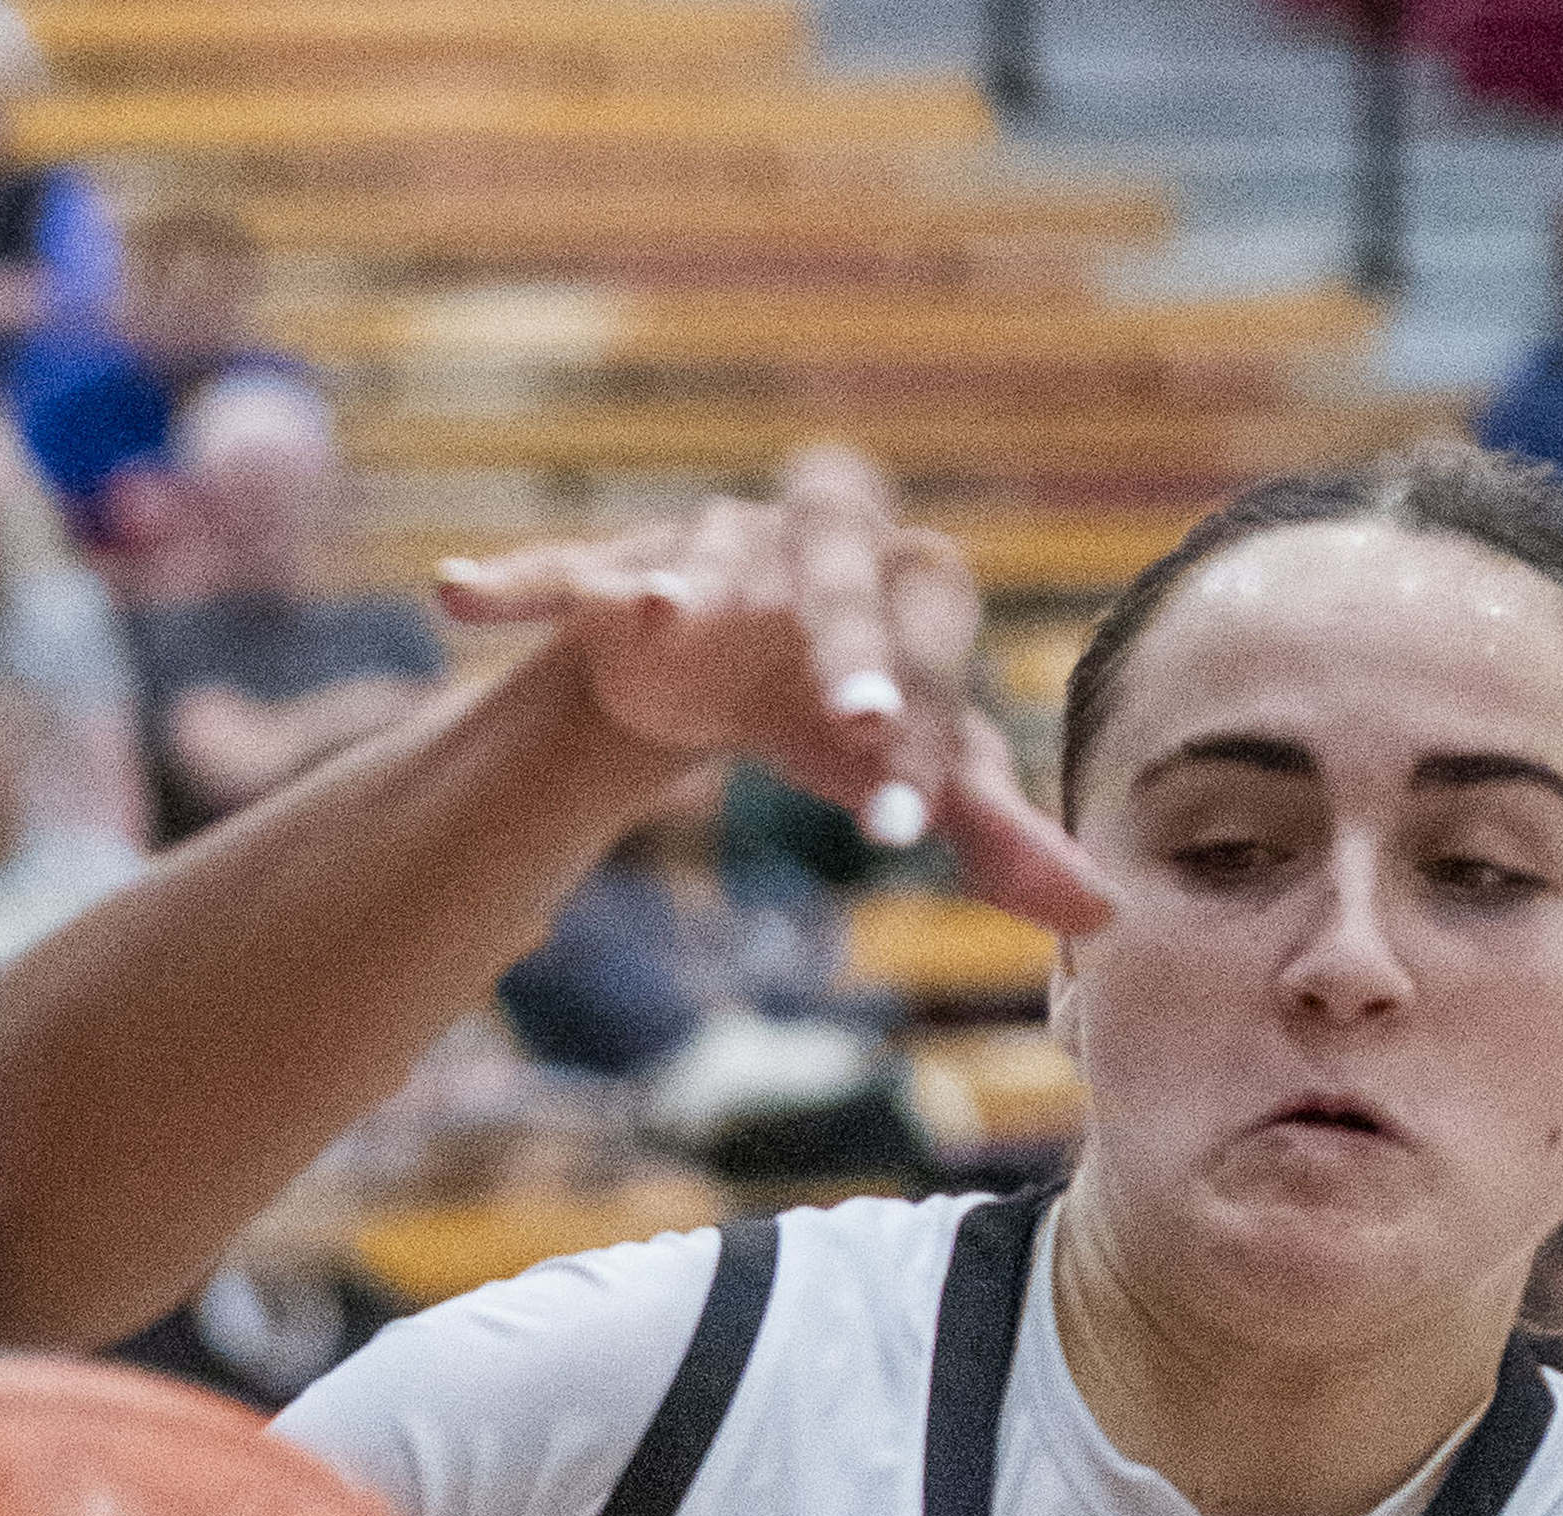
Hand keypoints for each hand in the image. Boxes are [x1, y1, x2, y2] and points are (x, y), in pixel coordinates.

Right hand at [436, 447, 1111, 936]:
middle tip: (859, 722)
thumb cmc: (844, 707)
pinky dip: (519, 580)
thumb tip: (1105, 920)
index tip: (901, 838)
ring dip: (679, 579)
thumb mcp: (917, 769)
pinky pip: (566, 567)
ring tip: (655, 609)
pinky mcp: (619, 563)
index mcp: (912, 588)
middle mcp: (820, 547)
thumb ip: (996, 834)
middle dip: (852, 645)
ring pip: (702, 555)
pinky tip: (457, 592)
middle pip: (846, 579)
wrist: (735, 643)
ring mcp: (716, 547)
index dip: (924, 744)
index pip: (935, 663)